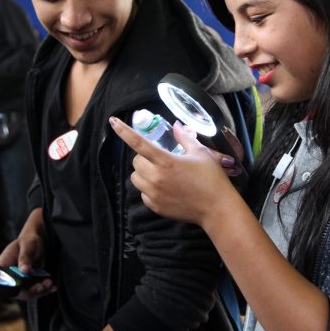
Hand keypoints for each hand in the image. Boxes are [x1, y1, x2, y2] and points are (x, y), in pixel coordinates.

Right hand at [0, 209, 56, 298]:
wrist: (36, 238)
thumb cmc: (29, 239)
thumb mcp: (27, 246)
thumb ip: (24, 258)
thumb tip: (24, 271)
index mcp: (3, 267)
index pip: (6, 285)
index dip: (18, 290)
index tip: (31, 288)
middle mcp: (9, 276)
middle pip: (18, 291)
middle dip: (32, 291)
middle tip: (44, 286)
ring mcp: (19, 279)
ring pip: (27, 292)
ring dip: (40, 291)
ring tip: (50, 284)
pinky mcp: (28, 280)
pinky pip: (34, 288)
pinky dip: (44, 289)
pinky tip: (52, 286)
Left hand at [108, 116, 239, 227]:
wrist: (217, 208)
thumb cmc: (212, 178)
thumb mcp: (201, 153)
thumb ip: (185, 138)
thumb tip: (175, 126)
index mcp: (166, 161)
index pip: (139, 143)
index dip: (123, 131)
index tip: (112, 122)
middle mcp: (156, 178)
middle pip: (136, 162)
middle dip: (144, 157)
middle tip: (159, 158)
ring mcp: (154, 194)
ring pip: (136, 178)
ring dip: (143, 173)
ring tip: (160, 173)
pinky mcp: (156, 207)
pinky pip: (143, 194)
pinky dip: (149, 188)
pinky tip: (164, 188)